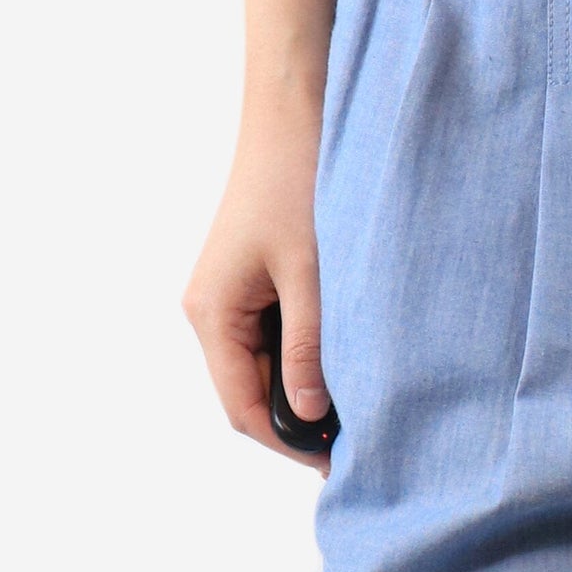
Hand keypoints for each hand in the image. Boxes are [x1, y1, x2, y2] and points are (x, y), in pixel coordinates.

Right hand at [182, 84, 331, 475]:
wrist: (295, 109)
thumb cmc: (301, 182)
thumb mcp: (313, 274)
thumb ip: (310, 347)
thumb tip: (307, 416)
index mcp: (212, 314)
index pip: (243, 408)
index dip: (290, 443)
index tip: (344, 462)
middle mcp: (209, 308)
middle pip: (249, 391)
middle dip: (298, 419)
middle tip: (362, 438)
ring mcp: (228, 292)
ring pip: (262, 363)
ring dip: (304, 385)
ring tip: (362, 401)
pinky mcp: (250, 274)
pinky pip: (272, 332)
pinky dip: (305, 351)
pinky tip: (347, 354)